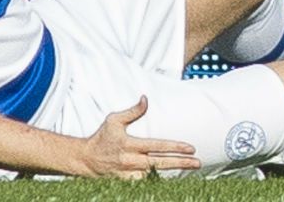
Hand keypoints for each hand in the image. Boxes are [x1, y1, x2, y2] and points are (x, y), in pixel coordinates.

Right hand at [76, 97, 199, 178]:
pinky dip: (160, 181)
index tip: (190, 148)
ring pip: (156, 176)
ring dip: (172, 173)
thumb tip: (145, 99)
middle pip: (160, 163)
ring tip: (190, 170)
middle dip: (181, 163)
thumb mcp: (114, 120)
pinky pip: (147, 183)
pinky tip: (172, 178)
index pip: (156, 146)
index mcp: (129, 144)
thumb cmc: (102, 138)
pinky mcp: (128, 182)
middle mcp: (131, 161)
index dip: (174, 147)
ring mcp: (130, 174)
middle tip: (197, 163)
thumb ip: (132, 111)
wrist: (86, 159)